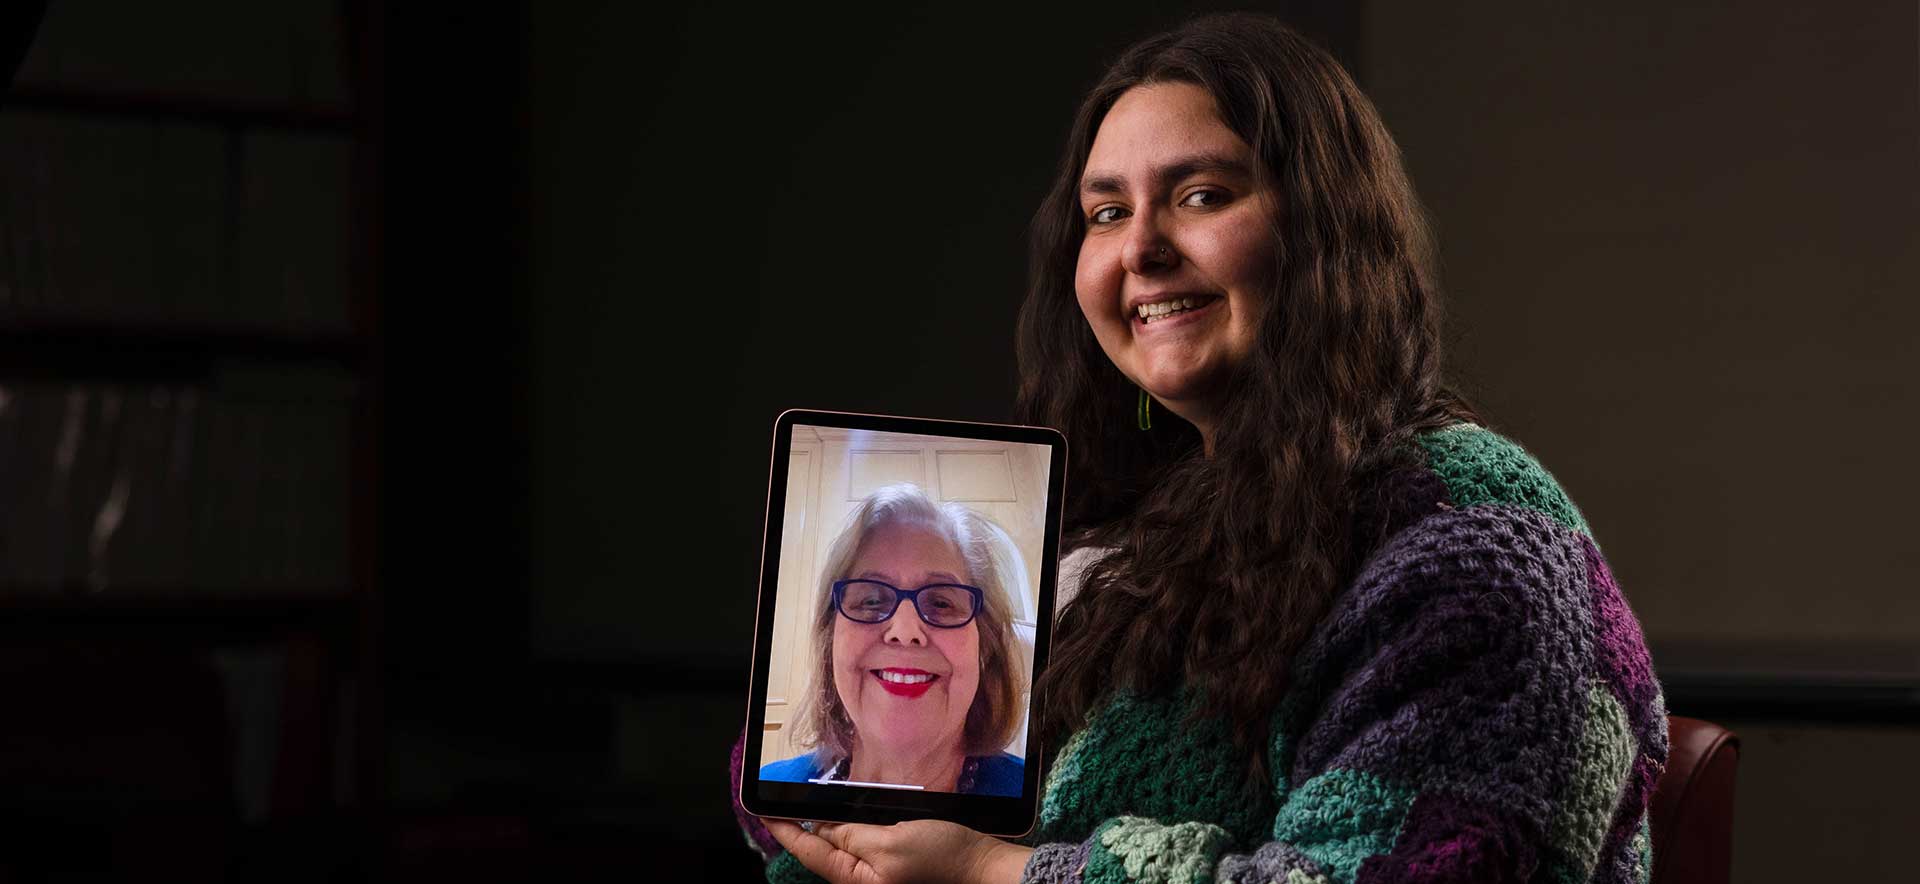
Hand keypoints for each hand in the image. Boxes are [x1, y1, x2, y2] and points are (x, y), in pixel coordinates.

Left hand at [765, 818, 1033, 883]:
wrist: (981, 867)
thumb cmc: (941, 857)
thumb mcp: (889, 842)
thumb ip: (851, 835)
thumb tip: (821, 829)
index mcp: (856, 878)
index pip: (808, 851)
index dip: (783, 830)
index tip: (762, 811)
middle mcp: (862, 879)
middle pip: (821, 850)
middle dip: (800, 828)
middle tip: (779, 803)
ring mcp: (877, 873)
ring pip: (840, 847)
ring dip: (824, 827)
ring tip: (805, 807)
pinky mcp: (891, 864)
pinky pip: (860, 846)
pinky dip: (847, 829)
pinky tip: (844, 817)